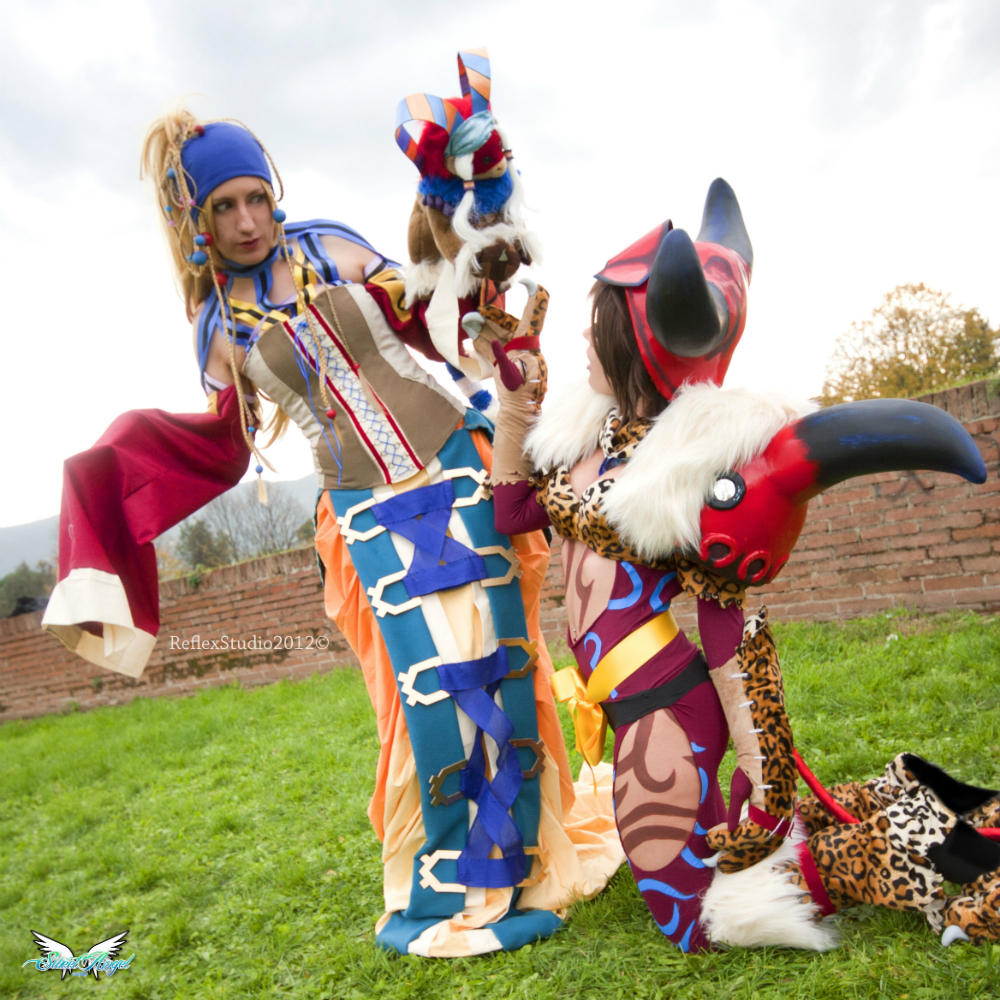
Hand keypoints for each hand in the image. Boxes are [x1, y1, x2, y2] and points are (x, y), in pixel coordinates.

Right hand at [465, 281, 548, 409]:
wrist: (519, 412)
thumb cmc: (519, 393)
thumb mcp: (506, 371)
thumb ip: (490, 350)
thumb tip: (476, 328)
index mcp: (530, 343)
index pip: (534, 313)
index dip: (533, 295)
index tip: (525, 281)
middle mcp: (524, 345)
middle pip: (509, 324)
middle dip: (493, 316)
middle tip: (480, 308)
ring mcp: (515, 353)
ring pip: (499, 334)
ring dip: (485, 328)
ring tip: (470, 321)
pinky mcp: (507, 361)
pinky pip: (495, 347)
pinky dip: (483, 342)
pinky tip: (472, 333)